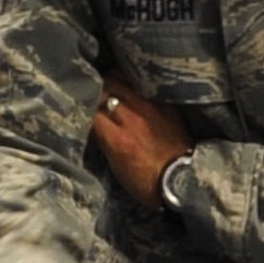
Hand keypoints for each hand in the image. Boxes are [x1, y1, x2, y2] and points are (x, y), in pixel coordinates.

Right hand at [91, 74, 191, 210]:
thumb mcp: (116, 165)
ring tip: (110, 86)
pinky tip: (130, 90)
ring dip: (113, 81)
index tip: (77, 104)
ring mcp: (151, 108)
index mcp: (117, 138)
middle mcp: (132, 118)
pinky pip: (144, 86)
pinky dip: (133, 85)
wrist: (185, 183)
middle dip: (96, 87)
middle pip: (105, 86)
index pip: (89, 109)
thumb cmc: (147, 182)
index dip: (81, 104)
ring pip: (123, 79)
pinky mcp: (167, 106)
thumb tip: (92, 123)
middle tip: (92, 91)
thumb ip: (103, 140)